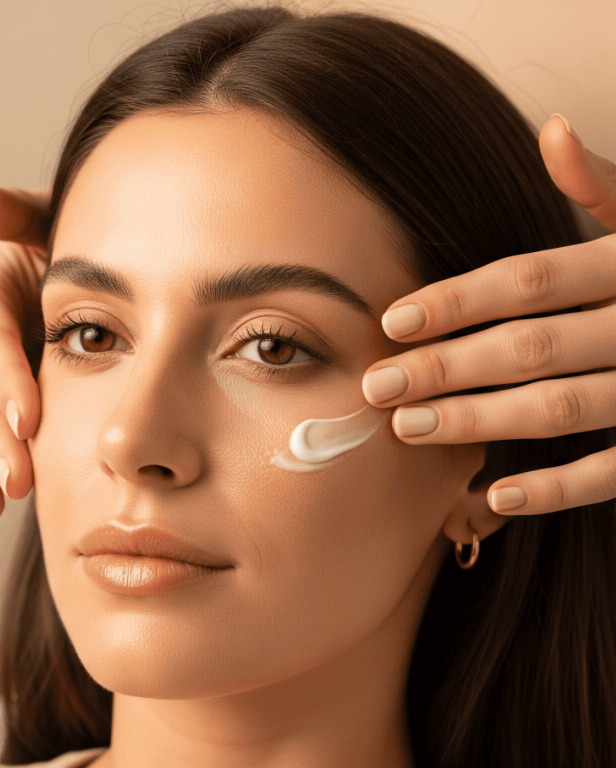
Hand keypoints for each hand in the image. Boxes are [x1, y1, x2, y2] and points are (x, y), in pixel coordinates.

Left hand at [362, 114, 615, 515]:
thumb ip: (604, 186)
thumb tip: (551, 130)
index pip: (528, 280)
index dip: (456, 301)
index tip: (391, 322)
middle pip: (529, 348)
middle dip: (446, 368)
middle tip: (377, 386)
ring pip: (560, 409)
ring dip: (479, 423)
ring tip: (409, 427)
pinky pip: (613, 473)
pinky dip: (557, 489)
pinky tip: (495, 496)